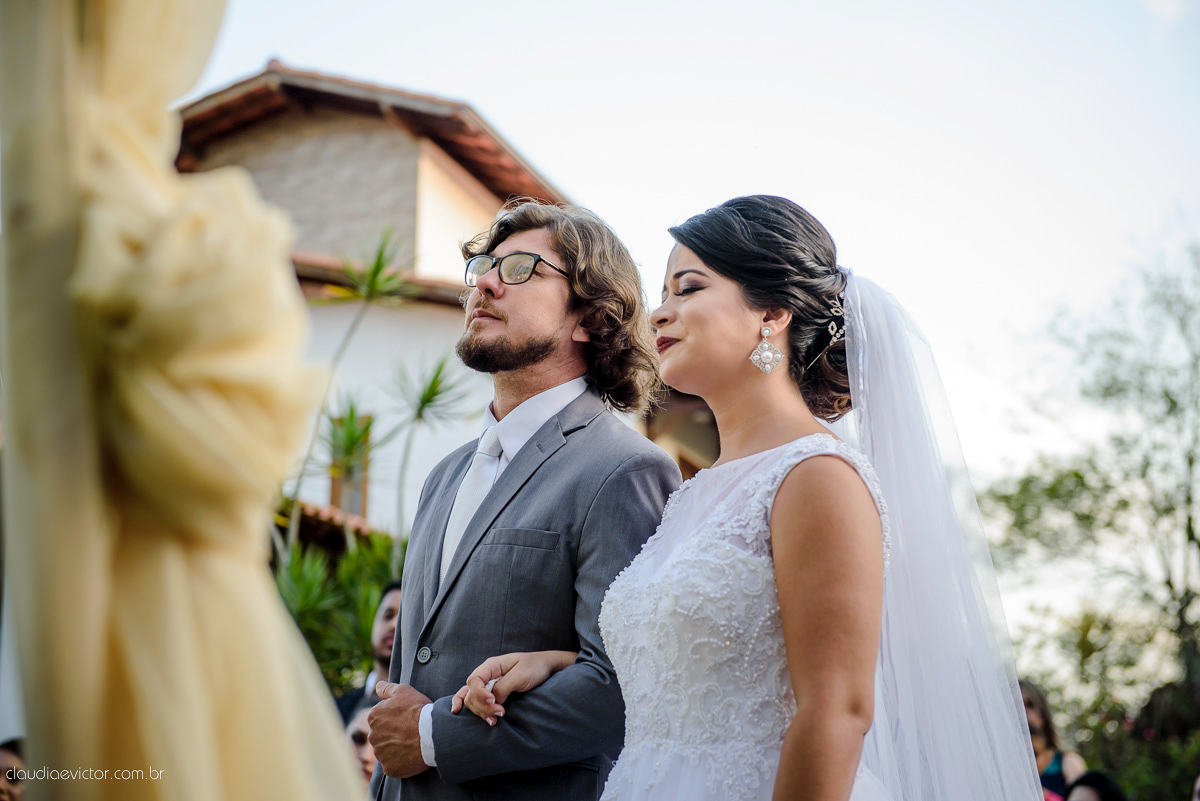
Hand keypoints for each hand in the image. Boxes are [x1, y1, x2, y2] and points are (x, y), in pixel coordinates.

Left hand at [367, 681, 431, 777]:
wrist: (432, 732)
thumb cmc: (418, 709)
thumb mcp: (404, 691)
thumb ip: (387, 688)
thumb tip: (377, 686)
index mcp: (373, 717)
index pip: (380, 718)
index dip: (395, 718)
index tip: (406, 719)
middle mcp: (372, 736)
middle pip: (382, 735)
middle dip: (393, 734)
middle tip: (410, 732)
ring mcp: (380, 754)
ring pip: (386, 751)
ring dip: (396, 748)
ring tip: (412, 743)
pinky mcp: (389, 768)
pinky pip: (393, 765)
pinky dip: (400, 761)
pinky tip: (411, 754)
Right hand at [449, 650, 577, 724]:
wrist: (546, 669)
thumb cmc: (534, 667)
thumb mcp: (520, 675)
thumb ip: (503, 687)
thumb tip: (492, 702)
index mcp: (491, 665)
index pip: (474, 680)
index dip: (480, 693)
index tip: (494, 701)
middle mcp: (486, 675)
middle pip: (471, 693)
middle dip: (483, 706)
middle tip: (501, 712)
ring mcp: (488, 685)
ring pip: (472, 700)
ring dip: (481, 711)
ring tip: (496, 719)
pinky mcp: (492, 693)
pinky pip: (474, 699)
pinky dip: (470, 707)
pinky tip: (464, 713)